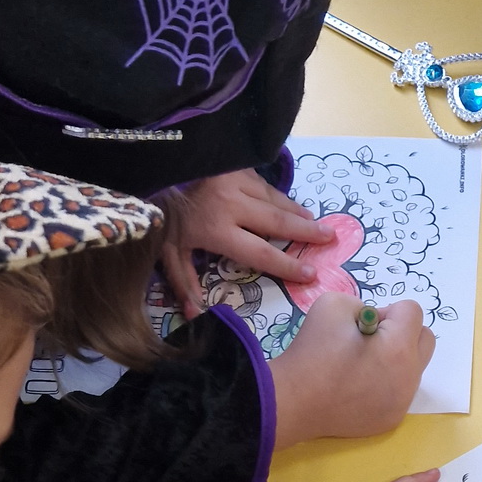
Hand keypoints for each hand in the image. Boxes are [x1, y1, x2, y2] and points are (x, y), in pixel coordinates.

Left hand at [160, 169, 329, 316]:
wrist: (150, 167)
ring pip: (274, 199)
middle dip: (307, 232)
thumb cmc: (161, 215)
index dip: (287, 266)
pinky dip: (278, 194)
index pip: (260, 252)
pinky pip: (263, 182)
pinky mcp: (235, 164)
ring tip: (315, 222)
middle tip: (330, 238)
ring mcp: (235, 180)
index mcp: (217, 229)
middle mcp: (232, 203)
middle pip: (278, 221)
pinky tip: (289, 202)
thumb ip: (183, 282)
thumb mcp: (166, 251)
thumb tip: (195, 316)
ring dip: (296, 212)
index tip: (310, 274)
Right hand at [269, 293, 432, 445]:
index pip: (413, 312)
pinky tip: (358, 387)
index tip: (362, 325)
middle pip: (425, 339)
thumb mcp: (334, 304)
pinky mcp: (391, 419)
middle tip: (369, 340)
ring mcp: (402, 402)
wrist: (292, 402)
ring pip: (414, 368)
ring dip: (396, 358)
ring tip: (362, 364)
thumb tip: (376, 322)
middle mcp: (409, 377)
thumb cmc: (311, 351)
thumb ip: (364, 304)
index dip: (387, 311)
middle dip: (403, 332)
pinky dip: (385, 383)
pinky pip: (400, 392)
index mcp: (399, 348)